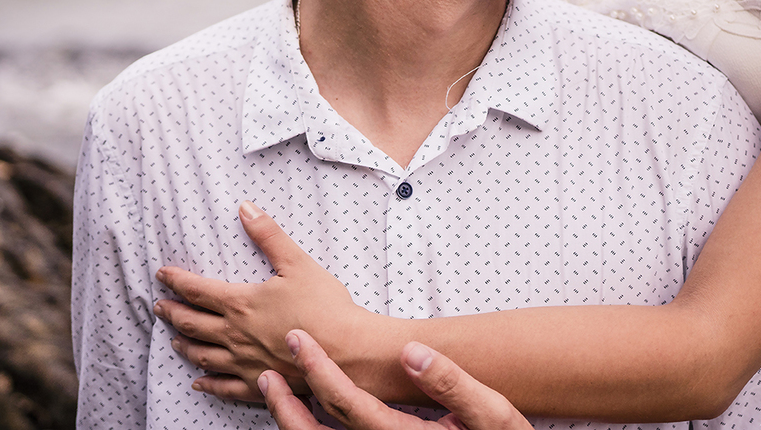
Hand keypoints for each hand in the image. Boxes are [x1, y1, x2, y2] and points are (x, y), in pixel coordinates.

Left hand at [155, 200, 376, 401]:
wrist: (346, 350)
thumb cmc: (325, 306)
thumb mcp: (297, 263)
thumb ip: (269, 236)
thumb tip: (246, 209)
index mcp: (241, 304)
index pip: (198, 290)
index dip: (177, 281)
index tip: (162, 275)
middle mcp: (234, 335)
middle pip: (192, 323)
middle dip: (172, 312)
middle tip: (160, 306)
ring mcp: (243, 363)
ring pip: (202, 355)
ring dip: (184, 344)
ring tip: (174, 339)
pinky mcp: (257, 383)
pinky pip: (223, 387)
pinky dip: (207, 384)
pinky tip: (199, 382)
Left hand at [261, 331, 532, 429]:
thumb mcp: (491, 414)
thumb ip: (452, 382)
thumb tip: (412, 351)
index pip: (346, 403)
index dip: (318, 370)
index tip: (299, 339)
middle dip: (285, 402)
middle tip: (269, 370)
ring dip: (289, 421)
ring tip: (273, 391)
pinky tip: (303, 414)